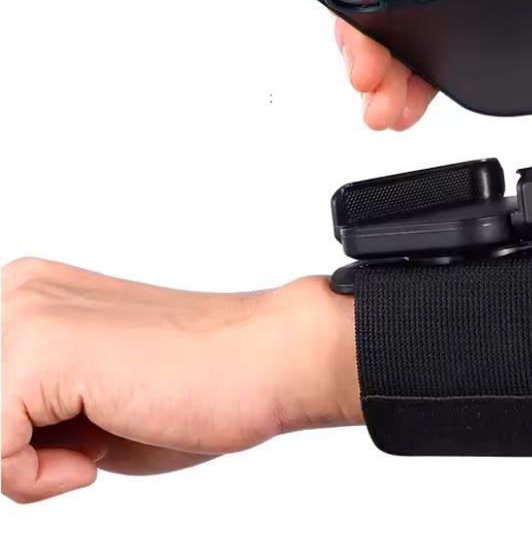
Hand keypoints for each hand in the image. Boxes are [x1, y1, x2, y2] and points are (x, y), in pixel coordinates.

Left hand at [1, 258, 359, 502]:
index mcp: (29, 291)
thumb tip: (0, 438)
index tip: (78, 433)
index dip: (24, 434)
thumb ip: (26, 410)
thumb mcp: (82, 402)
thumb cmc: (196, 384)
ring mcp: (26, 314)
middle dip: (24, 445)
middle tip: (91, 435)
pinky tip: (97, 450)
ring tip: (101, 432)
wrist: (268, 360)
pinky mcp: (41, 350)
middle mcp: (19, 289)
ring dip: (33, 462)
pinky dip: (36, 479)